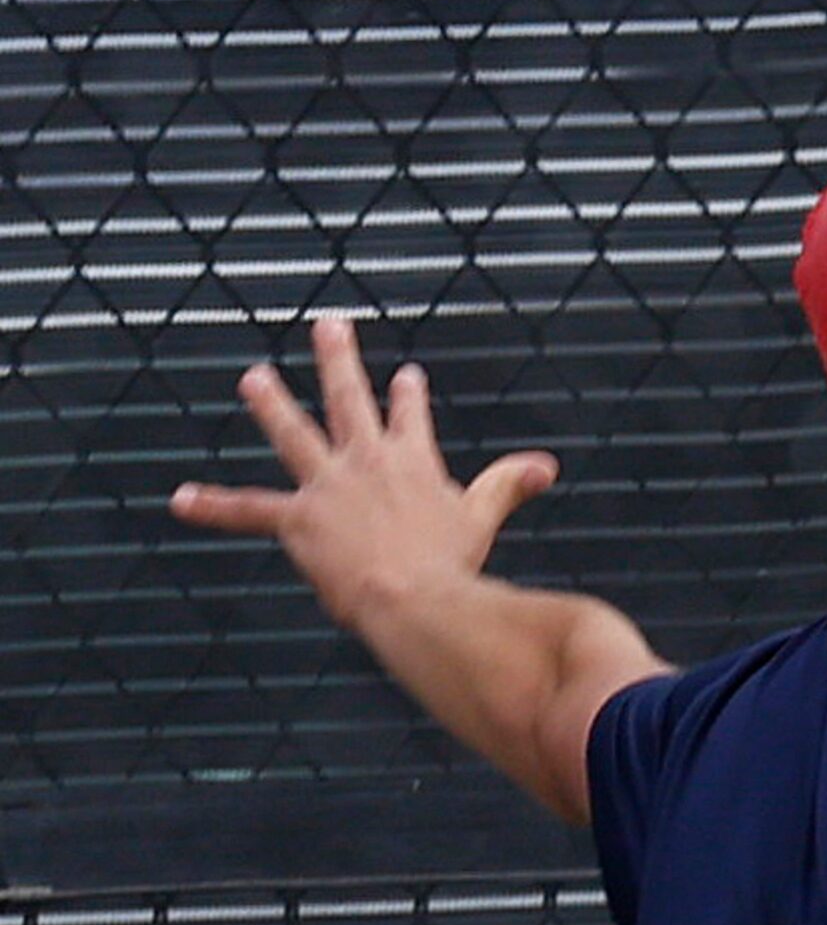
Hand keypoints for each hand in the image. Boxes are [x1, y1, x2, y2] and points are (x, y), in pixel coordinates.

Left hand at [170, 316, 558, 629]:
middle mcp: (366, 461)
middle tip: (327, 326)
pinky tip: (181, 500)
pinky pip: (248, 509)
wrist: (415, 598)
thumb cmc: (452, 564)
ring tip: (254, 379)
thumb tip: (546, 465)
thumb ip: (508, 484)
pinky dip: (213, 506)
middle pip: (348, 398)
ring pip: (292, 433)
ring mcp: (328, 486)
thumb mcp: (483, 518)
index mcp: (412, 461)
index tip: (406, 376)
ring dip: (271, 403)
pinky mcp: (298, 520)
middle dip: (338, 358)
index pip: (408, 415)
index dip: (408, 395)